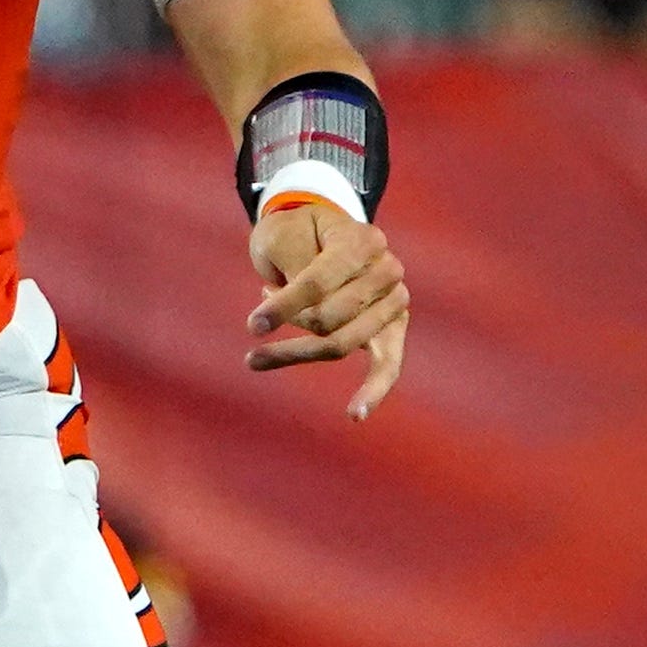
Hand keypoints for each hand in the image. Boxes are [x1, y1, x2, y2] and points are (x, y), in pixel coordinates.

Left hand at [246, 200, 409, 420]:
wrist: (320, 231)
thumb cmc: (295, 233)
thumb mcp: (283, 237)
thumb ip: (298, 271)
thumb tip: (310, 320)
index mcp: (362, 239)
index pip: (319, 282)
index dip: (284, 306)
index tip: (253, 325)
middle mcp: (386, 269)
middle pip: (331, 317)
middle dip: (289, 323)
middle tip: (256, 321)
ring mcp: (393, 301)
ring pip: (343, 343)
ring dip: (297, 354)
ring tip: (254, 359)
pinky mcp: (391, 330)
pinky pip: (388, 366)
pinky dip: (373, 391)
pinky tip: (355, 414)